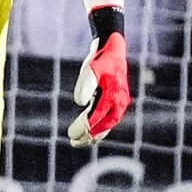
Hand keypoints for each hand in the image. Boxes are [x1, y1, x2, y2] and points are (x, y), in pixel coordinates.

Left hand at [68, 32, 129, 146]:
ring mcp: (118, 102)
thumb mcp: (92, 68)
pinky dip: (99, 128)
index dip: (86, 126)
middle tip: (74, 142)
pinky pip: (108, 119)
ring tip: (78, 142)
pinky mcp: (115, 101)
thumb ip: (86, 84)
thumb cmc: (101, 60)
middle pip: (104, 125)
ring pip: (107, 124)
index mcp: (114, 96)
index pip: (98, 116)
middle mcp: (119, 102)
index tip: (72, 133)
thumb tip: (80, 102)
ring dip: (94, 135)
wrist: (112, 49)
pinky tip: (89, 134)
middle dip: (90, 135)